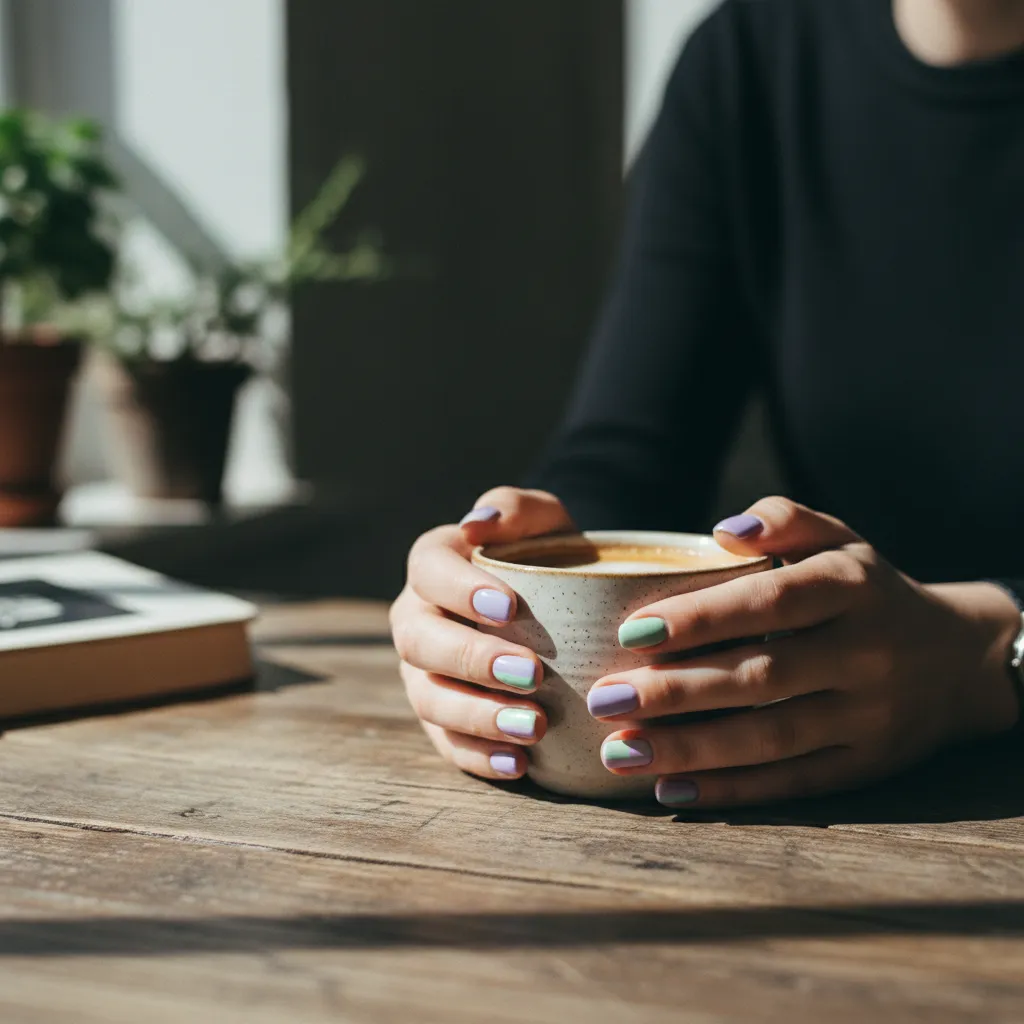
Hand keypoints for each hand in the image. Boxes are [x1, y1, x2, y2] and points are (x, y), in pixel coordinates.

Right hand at [390, 487, 573, 779]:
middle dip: (471, 660)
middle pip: (420, 641)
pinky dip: (478, 756)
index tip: (509, 607)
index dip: (460, 589)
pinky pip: (446, 744)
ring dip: (477, 716)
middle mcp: (416, 618)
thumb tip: (477, 522)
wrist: (562, 606)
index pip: (429, 571)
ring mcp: (422, 673)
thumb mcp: (545, 522)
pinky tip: (519, 764)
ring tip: (535, 727)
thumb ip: (517, 508)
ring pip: (429, 699)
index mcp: (434, 565)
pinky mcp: (440, 719)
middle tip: (531, 673)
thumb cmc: (549, 556)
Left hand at [588, 497, 1021, 808]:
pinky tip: (670, 789)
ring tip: (620, 751)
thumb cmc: (867, 590)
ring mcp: (869, 717)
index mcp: (852, 588)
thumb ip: (785, 519)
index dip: (702, 617)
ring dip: (691, 749)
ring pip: (772, 739)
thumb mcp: (841, 539)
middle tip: (604, 698)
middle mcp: (865, 653)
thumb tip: (724, 530)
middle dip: (677, 692)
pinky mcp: (865, 766)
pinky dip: (731, 790)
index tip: (631, 630)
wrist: (957, 660)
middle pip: (763, 677)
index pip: (771, 601)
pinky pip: (793, 783)